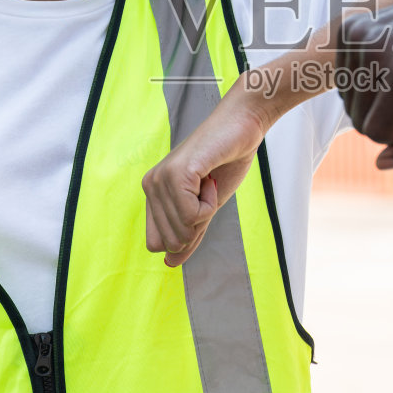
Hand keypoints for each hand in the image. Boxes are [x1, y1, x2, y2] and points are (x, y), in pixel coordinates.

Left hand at [142, 86, 272, 266]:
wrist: (241, 128)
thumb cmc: (226, 162)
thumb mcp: (206, 207)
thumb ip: (189, 234)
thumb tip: (170, 265)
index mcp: (153, 194)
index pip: (156, 243)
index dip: (185, 236)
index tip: (200, 205)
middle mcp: (150, 186)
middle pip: (170, 241)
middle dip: (198, 224)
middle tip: (206, 192)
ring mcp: (161, 179)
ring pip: (182, 230)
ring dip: (207, 211)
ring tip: (209, 182)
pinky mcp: (176, 175)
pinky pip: (193, 215)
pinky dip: (211, 203)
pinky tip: (211, 179)